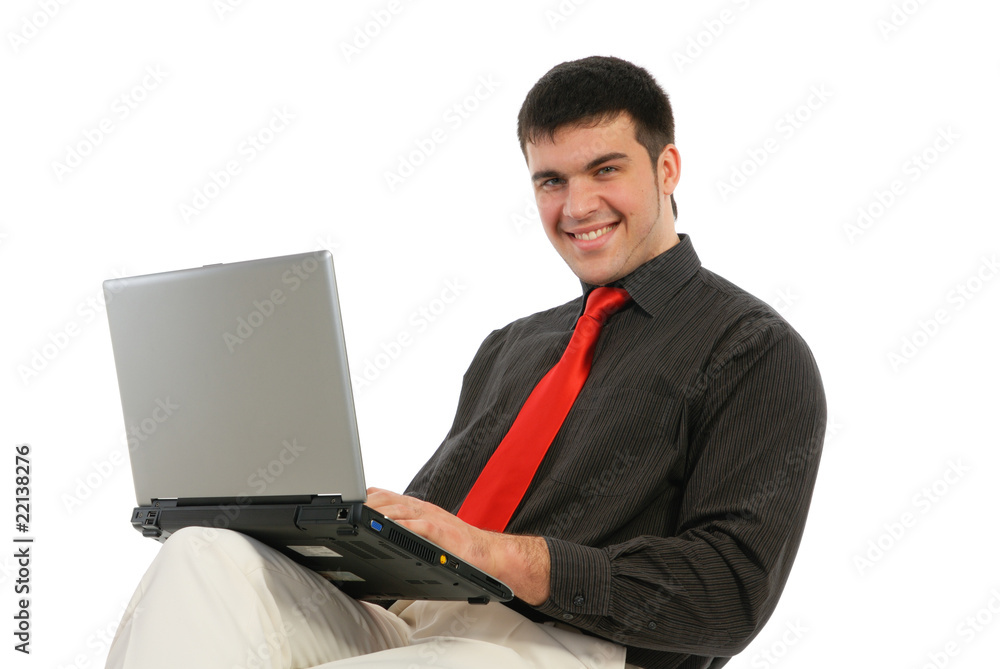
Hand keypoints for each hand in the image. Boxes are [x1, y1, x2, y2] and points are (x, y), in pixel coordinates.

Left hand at [366, 487, 550, 604]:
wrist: (487, 553)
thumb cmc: (457, 545)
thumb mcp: (427, 530)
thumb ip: (406, 525)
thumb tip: (380, 525)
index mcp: (418, 509)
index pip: (387, 495)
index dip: (366, 496)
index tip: (347, 499)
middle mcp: (424, 509)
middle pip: (390, 499)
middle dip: (367, 502)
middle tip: (348, 507)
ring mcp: (434, 519)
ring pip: (402, 510)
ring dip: (380, 511)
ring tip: (362, 514)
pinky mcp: (443, 533)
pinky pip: (421, 527)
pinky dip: (404, 526)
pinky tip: (390, 528)